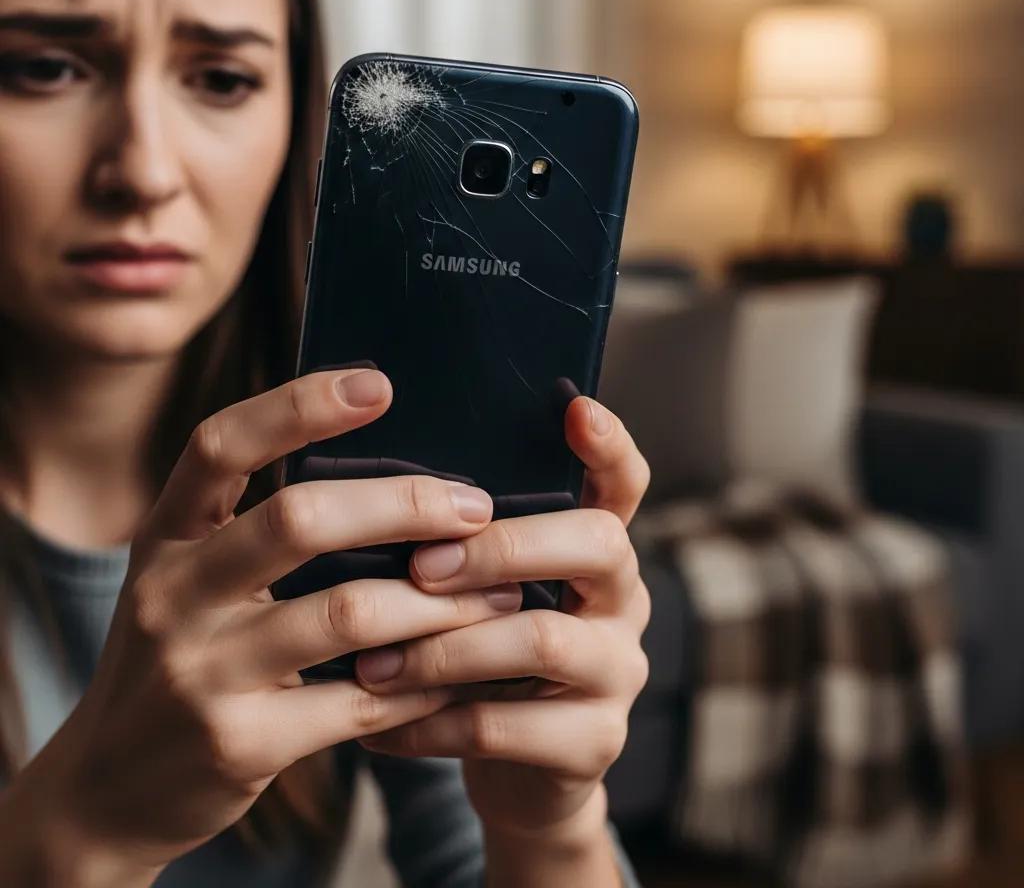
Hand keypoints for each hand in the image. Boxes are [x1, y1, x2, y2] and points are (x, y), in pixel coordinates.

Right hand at [4, 369, 520, 882]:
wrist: (108, 790)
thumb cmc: (181, 657)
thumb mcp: (190, 581)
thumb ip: (261, 532)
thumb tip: (395, 477)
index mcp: (165, 537)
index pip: (219, 446)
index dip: (298, 407)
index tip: (378, 384)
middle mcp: (172, 595)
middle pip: (299, 520)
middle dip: (404, 505)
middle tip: (475, 508)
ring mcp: (200, 672)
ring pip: (349, 613)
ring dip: (441, 603)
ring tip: (501, 594)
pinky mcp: (240, 743)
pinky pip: (362, 701)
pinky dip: (426, 682)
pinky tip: (465, 668)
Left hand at [353, 396, 650, 839]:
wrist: (521, 773)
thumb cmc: (486, 655)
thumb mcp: (486, 594)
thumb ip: (463, 547)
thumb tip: (375, 491)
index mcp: (596, 550)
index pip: (623, 482)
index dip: (608, 445)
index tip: (575, 407)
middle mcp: (622, 600)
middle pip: (598, 543)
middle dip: (503, 547)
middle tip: (421, 567)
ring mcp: (617, 672)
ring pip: (545, 639)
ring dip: (448, 647)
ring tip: (374, 663)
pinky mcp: (593, 743)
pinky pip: (506, 726)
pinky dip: (432, 724)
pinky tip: (380, 726)